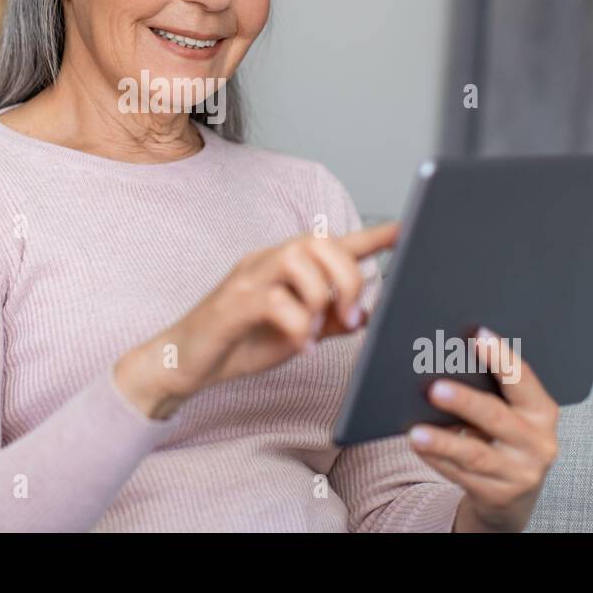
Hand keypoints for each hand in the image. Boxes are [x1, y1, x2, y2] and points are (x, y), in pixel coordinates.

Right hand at [114, 222, 398, 418]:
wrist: (185, 362)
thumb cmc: (238, 342)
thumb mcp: (295, 333)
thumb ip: (328, 320)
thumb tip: (367, 313)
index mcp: (285, 265)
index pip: (334, 242)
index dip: (372, 236)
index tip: (407, 230)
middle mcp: (267, 260)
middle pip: (320, 243)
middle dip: (347, 277)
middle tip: (351, 316)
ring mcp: (247, 278)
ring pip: (299, 262)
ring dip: (322, 298)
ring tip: (321, 331)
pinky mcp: (233, 302)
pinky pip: (277, 301)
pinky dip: (298, 326)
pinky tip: (300, 346)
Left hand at [407, 328, 558, 531]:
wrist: (515, 494)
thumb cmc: (505, 436)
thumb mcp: (511, 412)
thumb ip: (492, 389)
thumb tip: (447, 357)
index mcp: (542, 411)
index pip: (523, 380)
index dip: (501, 358)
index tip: (478, 335)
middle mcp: (538, 443)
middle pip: (497, 418)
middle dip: (465, 402)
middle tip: (435, 388)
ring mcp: (519, 473)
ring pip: (476, 455)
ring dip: (443, 441)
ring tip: (416, 431)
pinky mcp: (498, 496)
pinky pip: (461, 475)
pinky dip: (437, 459)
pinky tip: (418, 446)